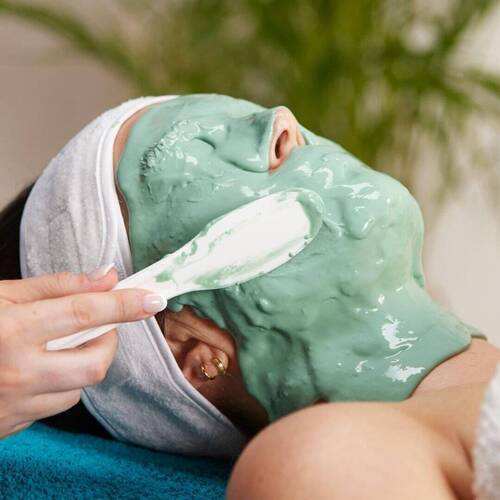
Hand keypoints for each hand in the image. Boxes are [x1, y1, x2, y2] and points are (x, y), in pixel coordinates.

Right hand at [0, 266, 165, 437]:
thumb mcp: (1, 295)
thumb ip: (57, 286)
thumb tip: (108, 277)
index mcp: (11, 330)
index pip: (84, 313)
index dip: (124, 305)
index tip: (154, 298)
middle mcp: (15, 372)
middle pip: (94, 364)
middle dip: (107, 344)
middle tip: (97, 327)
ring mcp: (12, 405)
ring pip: (77, 389)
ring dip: (81, 366)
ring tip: (58, 348)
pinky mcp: (9, 426)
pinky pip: (53, 406)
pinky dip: (58, 386)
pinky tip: (36, 371)